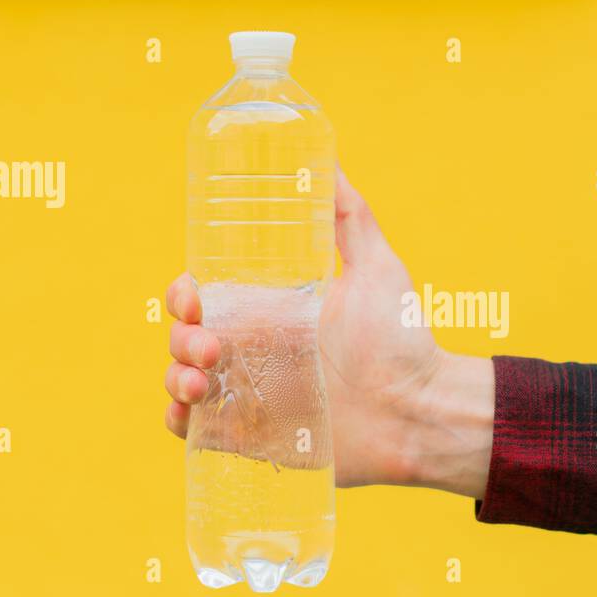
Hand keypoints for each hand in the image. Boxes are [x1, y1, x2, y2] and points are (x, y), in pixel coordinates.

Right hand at [164, 167, 492, 493]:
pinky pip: (193, 431)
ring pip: (180, 381)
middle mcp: (253, 351)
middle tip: (211, 344)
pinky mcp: (251, 438)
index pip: (204, 296)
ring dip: (175, 377)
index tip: (192, 294)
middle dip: (179, 336)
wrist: (421, 411)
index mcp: (271, 311)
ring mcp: (249, 395)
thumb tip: (329, 158)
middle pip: (183, 336)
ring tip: (203, 382)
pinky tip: (194, 412)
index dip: (183, 293)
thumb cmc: (402, 340)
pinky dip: (180, 421)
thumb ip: (351, 216)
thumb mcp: (376, 268)